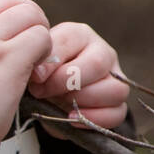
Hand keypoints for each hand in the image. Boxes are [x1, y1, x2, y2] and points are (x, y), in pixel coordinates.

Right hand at [0, 0, 52, 153]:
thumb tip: (4, 30)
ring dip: (39, 35)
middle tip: (28, 49)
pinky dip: (46, 53)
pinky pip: (41, 38)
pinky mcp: (7, 61)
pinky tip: (35, 73)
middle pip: (13, 1)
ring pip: (31, 15)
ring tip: (33, 61)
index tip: (6, 36)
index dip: (3, 13)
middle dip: (27, 22)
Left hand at [26, 22, 128, 136]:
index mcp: (78, 35)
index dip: (51, 61)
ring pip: (115, 89)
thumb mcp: (34, 63)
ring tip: (61, 102)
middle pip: (98, 63)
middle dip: (66, 81)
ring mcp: (115, 78)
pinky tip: (71, 117)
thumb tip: (37, 74)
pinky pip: (117, 113)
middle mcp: (101, 52)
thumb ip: (36, 61)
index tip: (34, 76)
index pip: (70, 40)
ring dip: (82, 99)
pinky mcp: (118, 103)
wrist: (47, 96)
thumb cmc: (39, 74)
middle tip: (43, 91)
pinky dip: (93, 118)